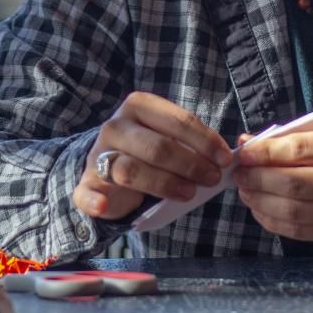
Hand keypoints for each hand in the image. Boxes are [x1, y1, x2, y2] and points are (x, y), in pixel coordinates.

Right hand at [72, 91, 232, 221]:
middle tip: (212, 178)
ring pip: (131, 170)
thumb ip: (192, 143)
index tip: (225, 159)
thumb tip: (226, 157)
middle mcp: (115, 126)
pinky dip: (94, 201)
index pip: (177, 121)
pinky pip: (86, 193)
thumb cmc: (148, 150)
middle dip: (190, 164)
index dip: (205, 141)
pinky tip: (104, 206)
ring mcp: (98, 155)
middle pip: (157, 147)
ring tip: (189, 193)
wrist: (107, 165)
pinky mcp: (86, 183)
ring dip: (163, 184)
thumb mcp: (168, 136)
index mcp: (139, 106)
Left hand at [233, 126, 312, 240]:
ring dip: (262, 202)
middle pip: (295, 184)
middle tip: (240, 174)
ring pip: (296, 212)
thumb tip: (250, 145)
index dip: (267, 153)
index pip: (302, 150)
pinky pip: (302, 232)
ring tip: (246, 191)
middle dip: (259, 179)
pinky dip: (275, 222)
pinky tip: (261, 210)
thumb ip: (295, 140)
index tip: (246, 153)